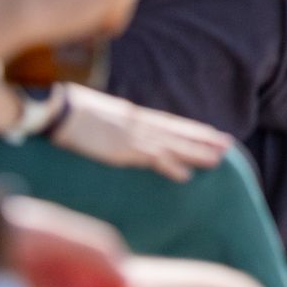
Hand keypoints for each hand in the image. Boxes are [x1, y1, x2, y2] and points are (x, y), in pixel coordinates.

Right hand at [52, 86, 232, 182]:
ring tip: (218, 160)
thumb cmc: (72, 111)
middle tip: (228, 145)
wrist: (58, 110)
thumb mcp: (101, 114)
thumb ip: (117, 122)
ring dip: (196, 153)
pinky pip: (152, 159)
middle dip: (203, 140)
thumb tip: (123, 130)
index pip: (170, 123)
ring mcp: (133, 136)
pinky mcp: (122, 150)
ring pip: (173, 146)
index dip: (192, 129)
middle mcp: (139, 124)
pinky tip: (186, 176)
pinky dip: (170, 167)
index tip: (212, 133)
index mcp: (134, 115)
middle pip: (178, 132)